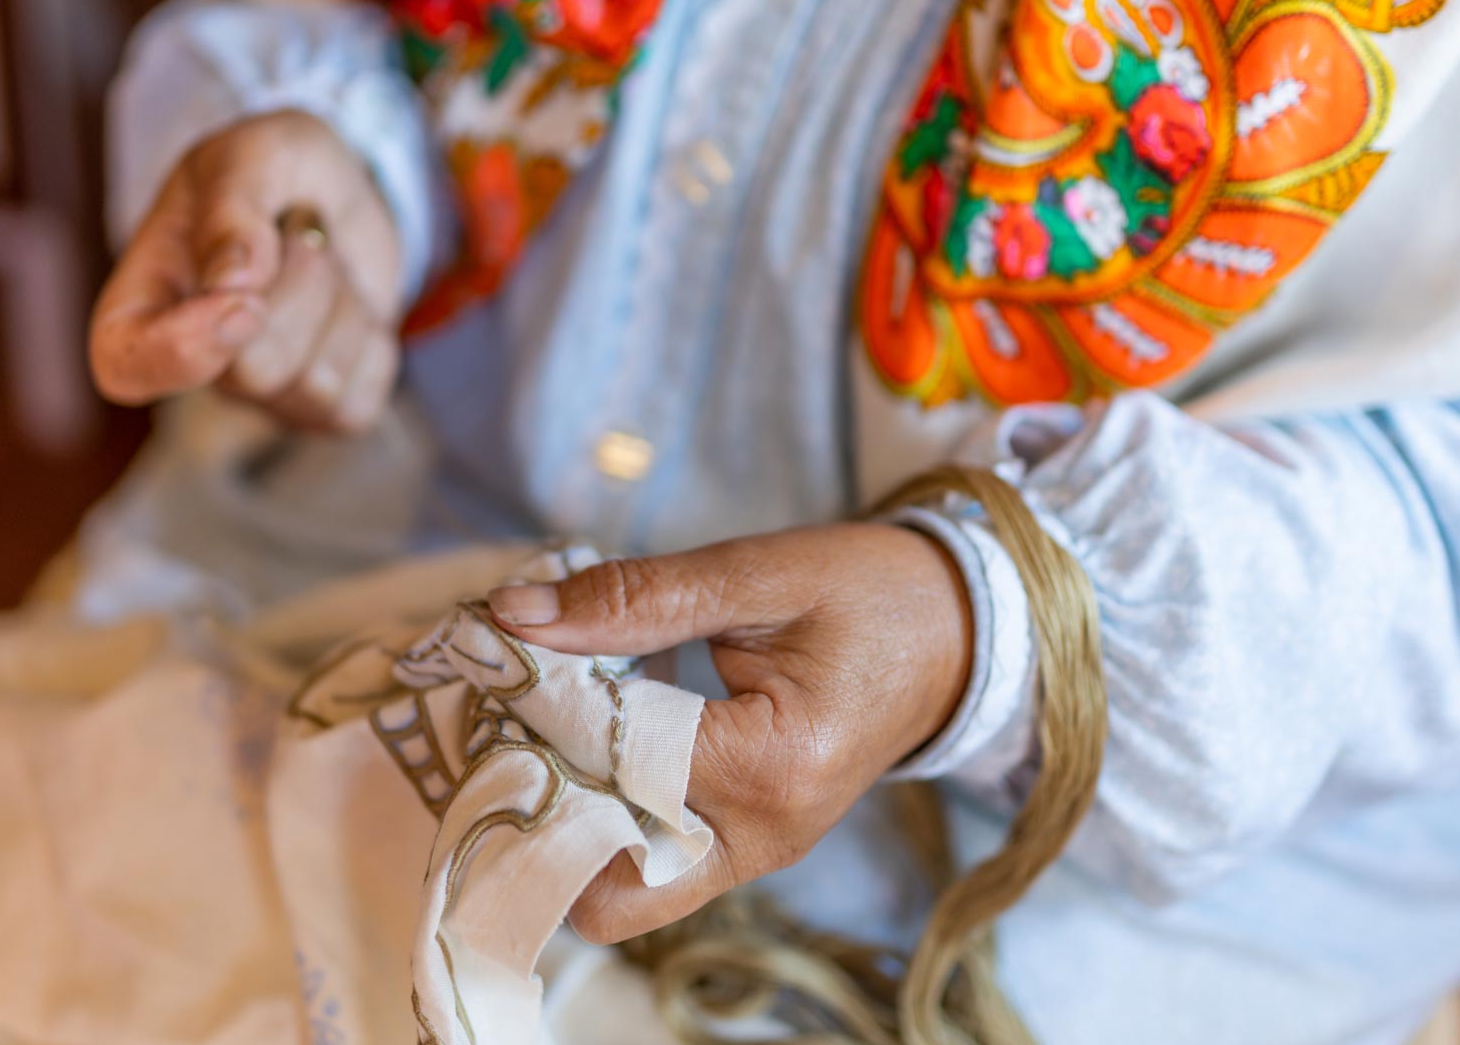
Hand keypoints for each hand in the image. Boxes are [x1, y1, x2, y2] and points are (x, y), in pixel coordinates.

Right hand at [90, 111, 405, 433]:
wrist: (339, 193)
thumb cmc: (274, 174)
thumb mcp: (250, 153)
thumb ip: (232, 208)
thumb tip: (231, 282)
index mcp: (143, 302)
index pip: (127, 368)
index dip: (181, 351)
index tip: (240, 302)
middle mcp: (198, 364)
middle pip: (252, 371)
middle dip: (300, 284)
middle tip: (298, 227)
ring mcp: (262, 396)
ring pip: (314, 384)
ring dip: (339, 301)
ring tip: (321, 257)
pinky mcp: (324, 411)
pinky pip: (357, 402)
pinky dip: (371, 338)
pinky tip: (349, 303)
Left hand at [485, 523, 973, 944]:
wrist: (959, 634)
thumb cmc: (870, 594)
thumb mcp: (756, 573)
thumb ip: (634, 597)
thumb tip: (512, 612)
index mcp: (772, 766)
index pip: (613, 762)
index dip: (542, 708)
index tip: (501, 650)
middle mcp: (761, 835)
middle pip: (602, 879)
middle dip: (538, 804)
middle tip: (507, 712)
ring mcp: (754, 855)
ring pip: (616, 886)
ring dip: (564, 813)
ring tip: (540, 720)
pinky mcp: (744, 849)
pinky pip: (648, 860)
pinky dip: (602, 809)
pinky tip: (584, 733)